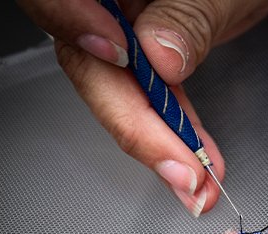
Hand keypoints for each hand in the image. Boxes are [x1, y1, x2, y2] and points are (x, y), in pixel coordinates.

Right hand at [17, 0, 267, 215]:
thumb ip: (187, 16)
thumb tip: (158, 56)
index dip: (71, 21)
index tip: (117, 55)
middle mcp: (107, 5)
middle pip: (89, 64)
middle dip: (137, 126)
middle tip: (181, 170)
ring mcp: (125, 32)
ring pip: (120, 94)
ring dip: (159, 146)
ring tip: (196, 183)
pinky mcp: (148, 56)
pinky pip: (148, 98)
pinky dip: (173, 134)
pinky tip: (194, 161)